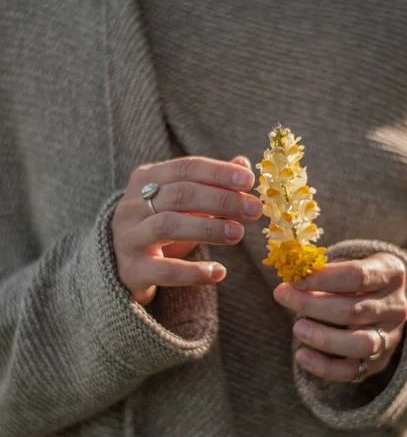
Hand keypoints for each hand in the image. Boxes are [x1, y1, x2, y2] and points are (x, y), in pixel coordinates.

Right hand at [112, 156, 261, 304]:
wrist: (124, 265)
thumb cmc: (160, 227)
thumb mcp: (182, 202)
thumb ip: (210, 183)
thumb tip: (243, 164)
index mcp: (146, 179)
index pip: (185, 168)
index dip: (218, 173)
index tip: (249, 181)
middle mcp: (132, 205)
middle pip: (180, 195)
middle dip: (221, 200)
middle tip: (254, 210)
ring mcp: (129, 237)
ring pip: (169, 226)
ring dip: (208, 228)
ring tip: (238, 234)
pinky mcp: (132, 270)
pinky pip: (164, 270)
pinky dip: (193, 272)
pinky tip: (219, 272)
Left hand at [273, 253, 406, 382]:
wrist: (380, 301)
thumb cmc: (353, 278)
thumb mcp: (345, 264)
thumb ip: (322, 272)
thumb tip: (291, 282)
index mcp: (391, 273)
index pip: (357, 276)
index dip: (323, 278)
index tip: (294, 278)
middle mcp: (396, 307)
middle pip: (353, 310)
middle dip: (312, 304)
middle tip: (282, 295)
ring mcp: (391, 337)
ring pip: (360, 343)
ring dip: (323, 337)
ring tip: (297, 328)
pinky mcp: (379, 362)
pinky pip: (353, 371)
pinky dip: (324, 367)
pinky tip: (301, 355)